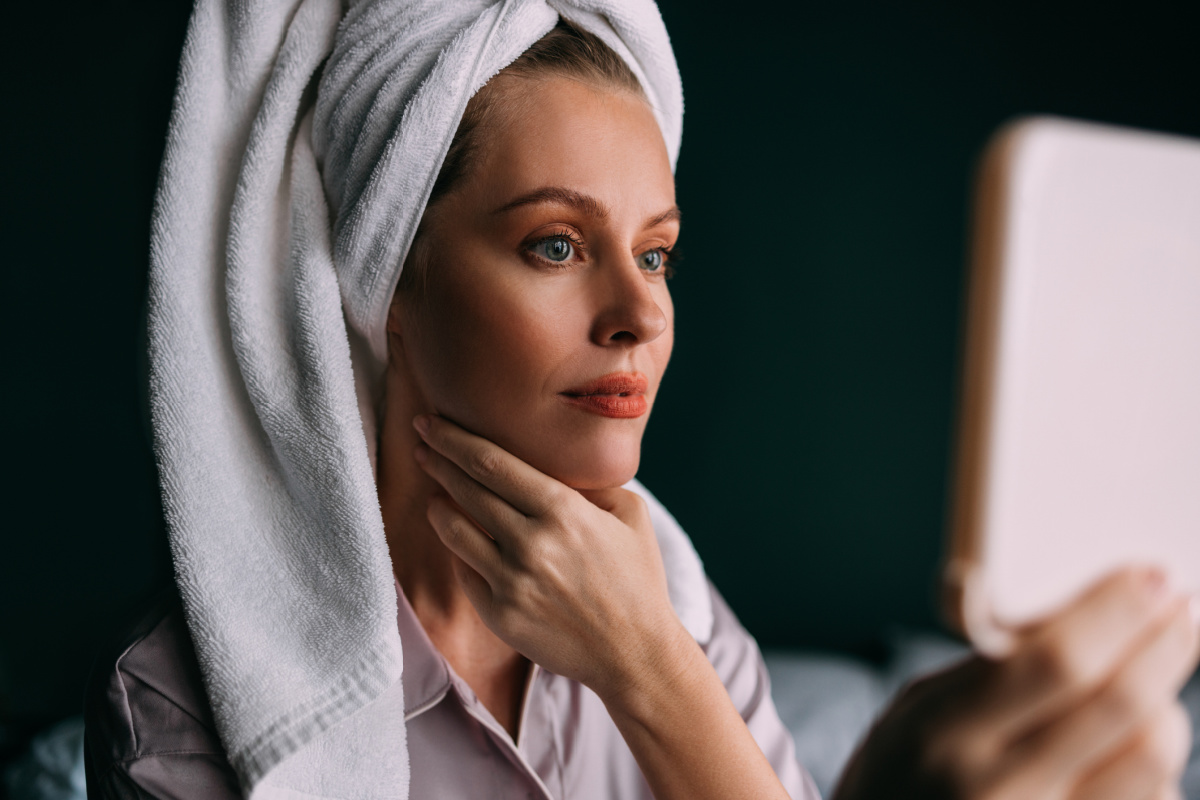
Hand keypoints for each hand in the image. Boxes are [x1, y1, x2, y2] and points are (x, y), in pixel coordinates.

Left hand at [411, 413, 688, 699]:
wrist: (635, 653)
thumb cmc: (636, 578)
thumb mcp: (630, 514)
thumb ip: (591, 483)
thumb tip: (556, 459)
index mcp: (563, 510)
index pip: (492, 463)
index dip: (454, 439)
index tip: (432, 423)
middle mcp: (532, 542)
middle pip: (465, 489)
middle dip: (437, 460)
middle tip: (420, 440)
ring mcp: (511, 581)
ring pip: (454, 530)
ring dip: (437, 504)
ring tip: (432, 491)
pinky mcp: (499, 614)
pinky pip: (465, 571)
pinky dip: (459, 549)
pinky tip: (459, 536)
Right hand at [834, 567, 1198, 799]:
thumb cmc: (899, 775)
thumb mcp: (918, 708)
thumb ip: (991, 669)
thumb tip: (1085, 616)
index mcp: (943, 733)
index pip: (1054, 662)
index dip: (1115, 613)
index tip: (1148, 578)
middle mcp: (997, 789)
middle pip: (1122, 707)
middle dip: (1165, 645)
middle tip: (1177, 613)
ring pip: (1151, 757)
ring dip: (1163, 705)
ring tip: (1145, 684)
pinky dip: (1148, 764)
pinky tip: (1118, 749)